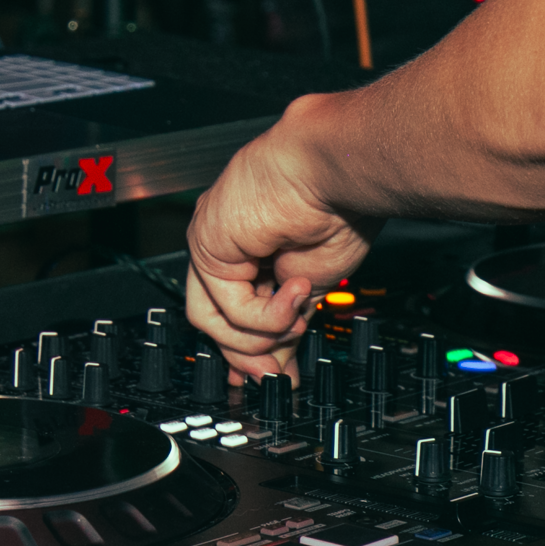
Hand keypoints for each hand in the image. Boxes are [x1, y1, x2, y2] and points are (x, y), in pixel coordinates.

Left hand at [186, 96, 381, 383]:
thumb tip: (278, 368)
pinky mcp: (205, 244)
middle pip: (217, 321)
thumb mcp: (313, 285)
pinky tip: (295, 289)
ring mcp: (213, 243)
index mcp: (253, 251)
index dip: (248, 349)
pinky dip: (266, 313)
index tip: (269, 376)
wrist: (337, 169)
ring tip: (297, 316)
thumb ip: (286, 323)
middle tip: (276, 375)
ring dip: (261, 334)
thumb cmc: (338, 206)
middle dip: (248, 354)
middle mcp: (227, 245)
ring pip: (213, 321)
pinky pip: (226, 307)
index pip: (234, 312)